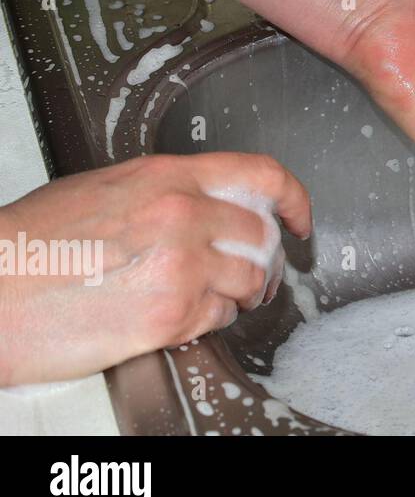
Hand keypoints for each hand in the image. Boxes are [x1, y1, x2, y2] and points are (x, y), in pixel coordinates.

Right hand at [0, 153, 309, 386]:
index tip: (302, 217)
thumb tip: (203, 203)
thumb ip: (164, 191)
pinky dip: (210, 320)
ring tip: (217, 298)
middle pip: (264, 236)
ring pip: (251, 280)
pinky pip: (219, 318)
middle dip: (266, 260)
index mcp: (167, 177)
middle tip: (256, 274)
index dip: (295, 198)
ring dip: (242, 294)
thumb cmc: (30, 244)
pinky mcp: (170, 316)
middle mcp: (182, 216)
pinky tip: (181, 316)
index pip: (262, 176)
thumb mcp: (105, 188)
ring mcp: (181, 267)